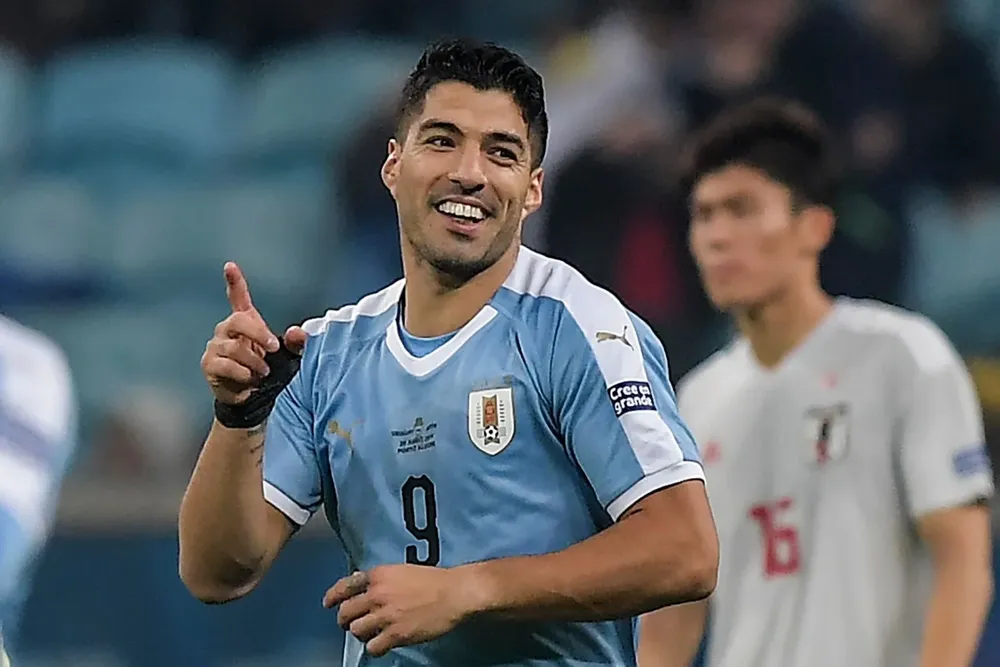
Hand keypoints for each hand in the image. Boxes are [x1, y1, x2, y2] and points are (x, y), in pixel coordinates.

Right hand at [200, 262, 307, 404]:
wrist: (252, 397)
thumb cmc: (268, 370)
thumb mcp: (287, 356)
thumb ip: (296, 343)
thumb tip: (297, 333)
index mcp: (245, 322)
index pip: (238, 297)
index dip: (235, 282)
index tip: (230, 266)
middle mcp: (226, 330)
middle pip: (237, 321)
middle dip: (258, 333)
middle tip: (274, 348)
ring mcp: (215, 346)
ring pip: (235, 348)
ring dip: (255, 362)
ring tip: (263, 373)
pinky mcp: (209, 364)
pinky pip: (226, 365)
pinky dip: (243, 374)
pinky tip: (250, 380)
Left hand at [324, 565, 477, 656]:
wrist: (454, 593)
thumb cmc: (434, 579)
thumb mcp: (402, 571)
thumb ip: (382, 579)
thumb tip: (364, 584)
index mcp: (379, 575)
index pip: (346, 586)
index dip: (333, 596)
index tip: (328, 603)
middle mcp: (377, 594)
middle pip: (346, 612)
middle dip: (345, 619)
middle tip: (351, 623)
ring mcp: (385, 615)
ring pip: (356, 630)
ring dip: (361, 633)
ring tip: (371, 633)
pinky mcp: (395, 634)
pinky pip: (373, 646)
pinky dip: (375, 647)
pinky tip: (382, 645)